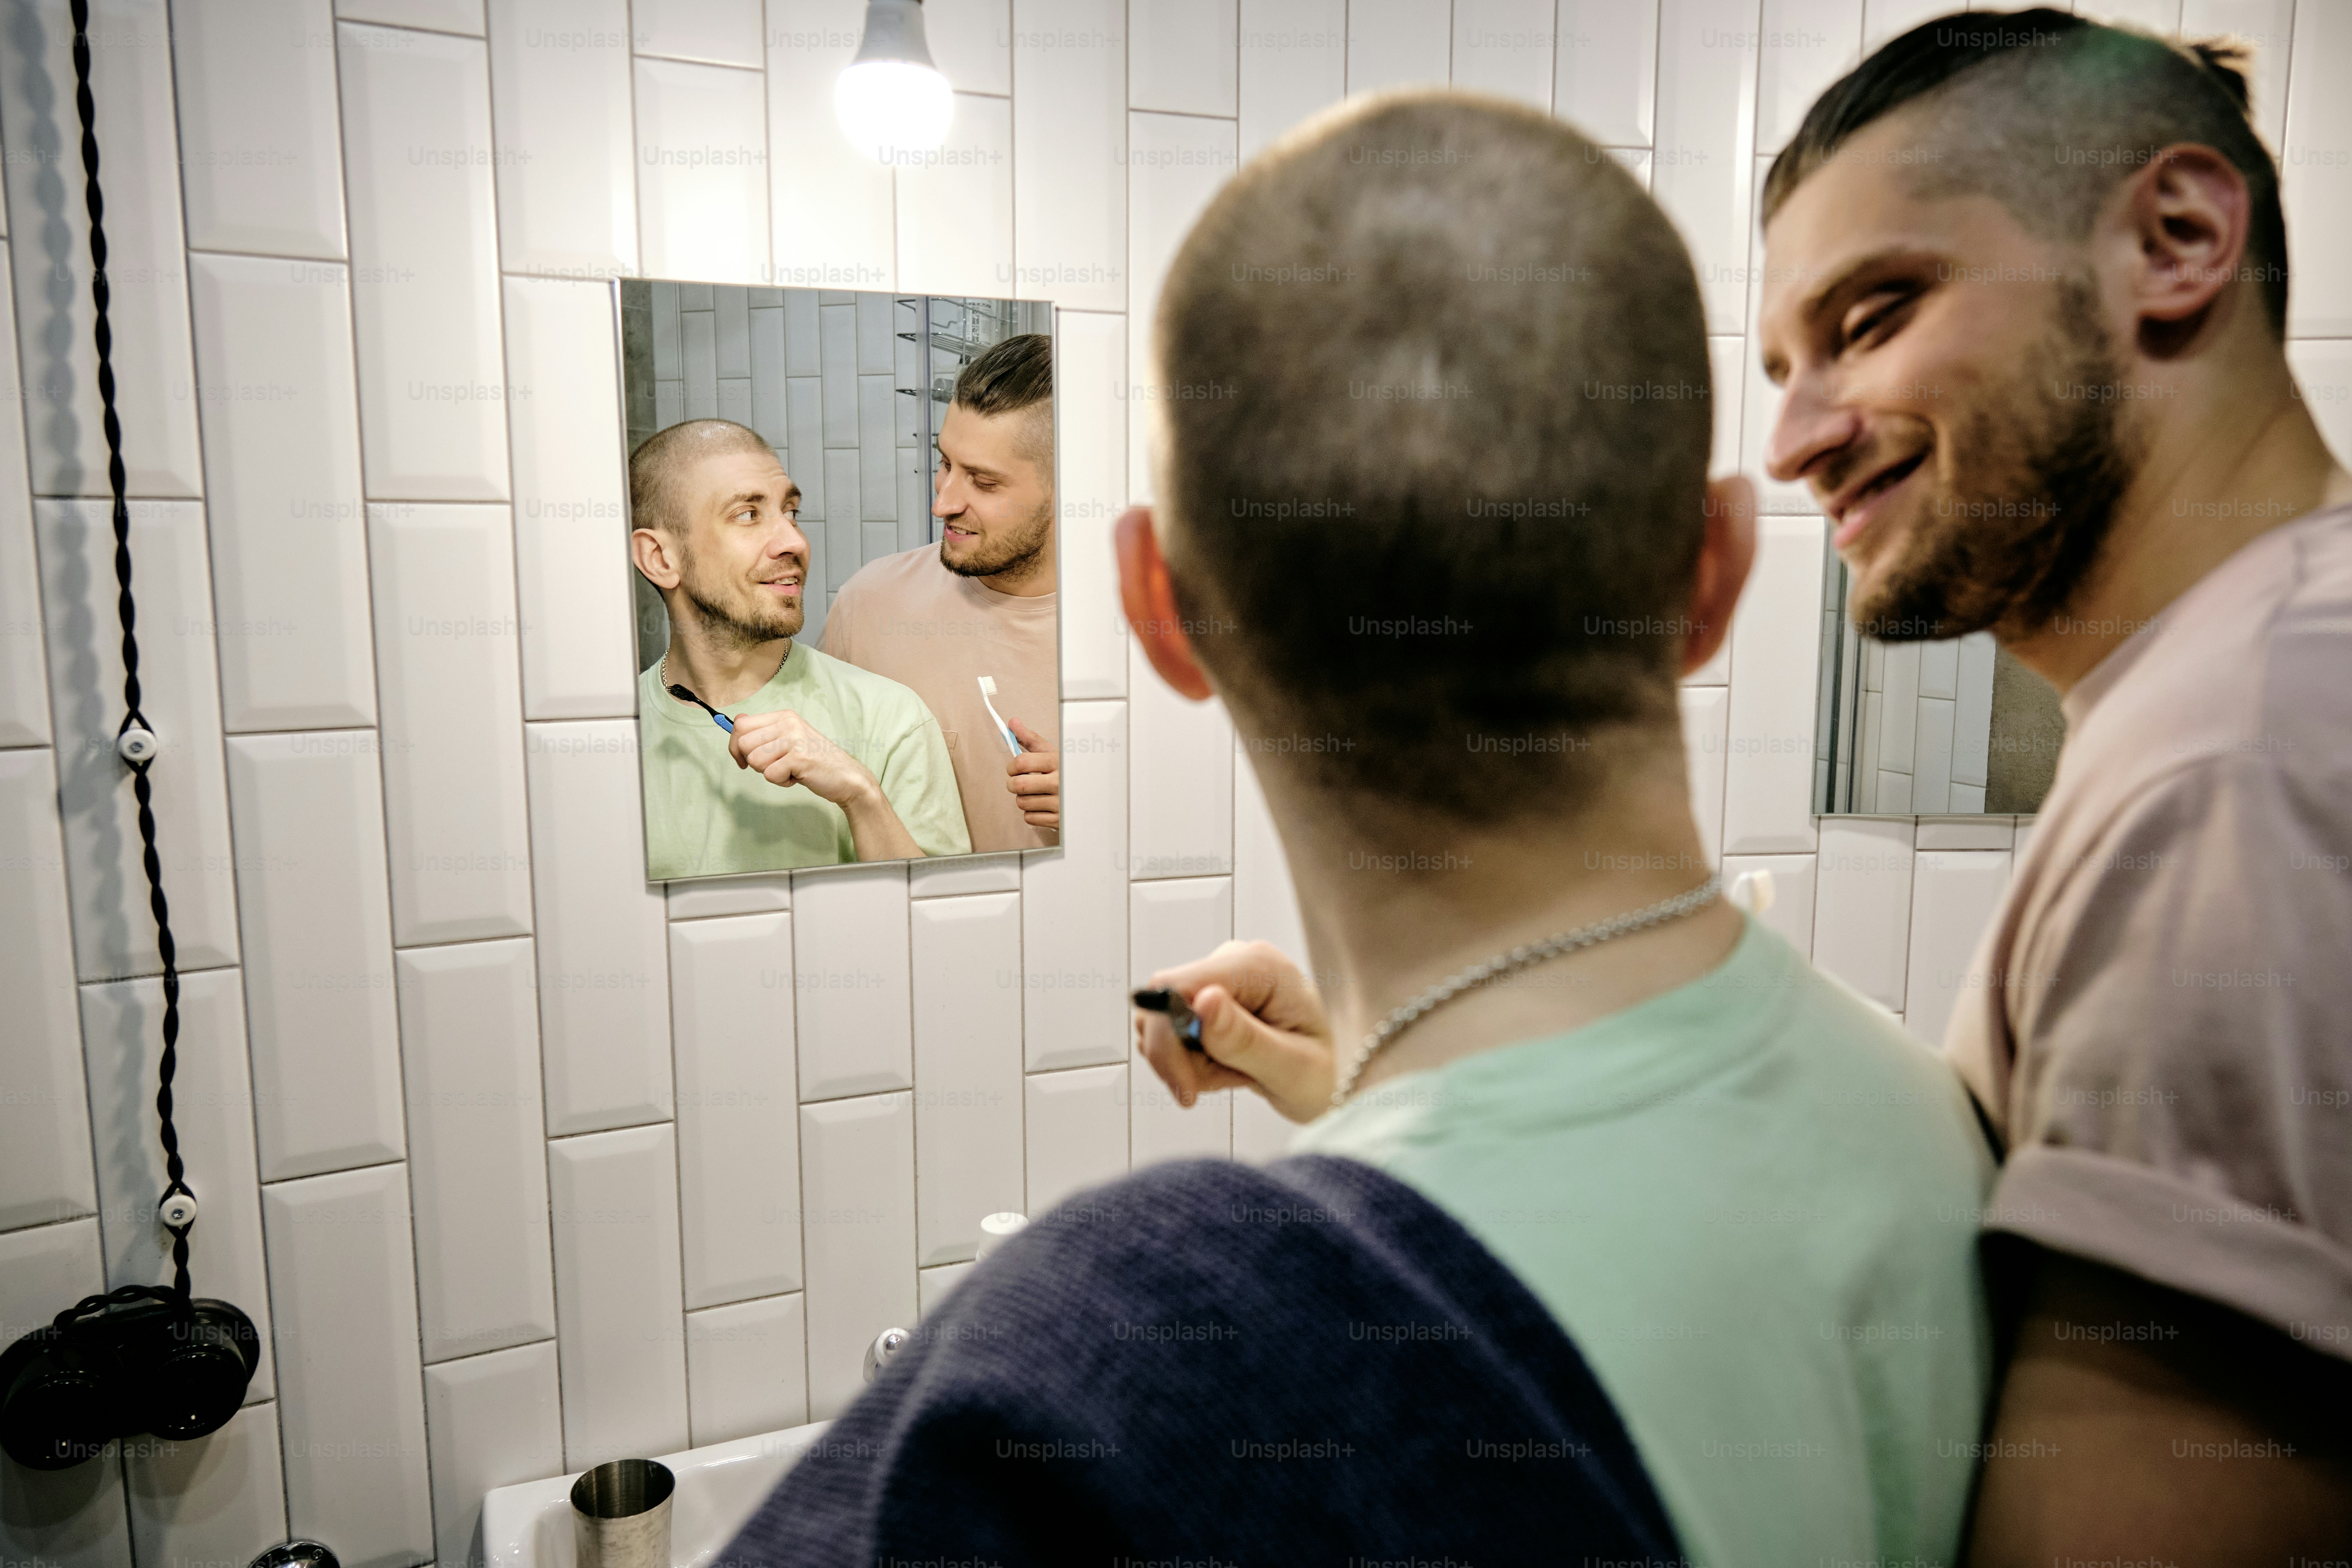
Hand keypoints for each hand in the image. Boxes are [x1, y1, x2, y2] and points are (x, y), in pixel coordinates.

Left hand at [728, 708, 877, 807]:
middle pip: (743, 743)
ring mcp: (794, 739)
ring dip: (769, 772)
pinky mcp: (799, 757)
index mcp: (784, 716)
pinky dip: (782, 782)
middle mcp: (788, 723)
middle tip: (774, 766)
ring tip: (789, 770)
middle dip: (753, 762)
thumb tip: (735, 722)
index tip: (744, 759)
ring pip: (755, 760)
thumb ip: (765, 733)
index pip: (741, 724)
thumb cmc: (815, 761)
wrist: (847, 777)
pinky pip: (770, 775)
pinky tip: (797, 776)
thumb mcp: (789, 740)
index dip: (735, 745)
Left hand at [1004, 716, 1058, 828]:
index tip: (1014, 768)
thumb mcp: (1053, 752)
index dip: (1012, 766)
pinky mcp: (1058, 820)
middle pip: (1018, 785)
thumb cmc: (1066, 771)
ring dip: (1023, 798)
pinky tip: (1042, 805)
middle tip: (1017, 782)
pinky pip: (1029, 818)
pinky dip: (1031, 813)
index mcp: (1057, 762)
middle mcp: (1059, 782)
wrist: (1092, 793)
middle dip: (1012, 784)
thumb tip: (1012, 722)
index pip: (1022, 763)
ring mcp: (1060, 802)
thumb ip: (1030, 739)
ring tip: (1035, 793)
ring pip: (1022, 802)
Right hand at [1134, 939, 1335, 1122]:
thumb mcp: (1293, 1068)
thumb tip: (1202, 1001)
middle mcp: (1234, 962)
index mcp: (1258, 966)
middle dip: (1179, 1056)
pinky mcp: (1209, 998)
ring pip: (1161, 1022)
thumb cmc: (1329, 1073)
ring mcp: (1220, 978)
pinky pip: (1172, 1032)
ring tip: (1235, 1074)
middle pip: (1161, 1004)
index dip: (1166, 1039)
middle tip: (1216, 1085)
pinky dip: (1191, 1060)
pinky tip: (1228, 1068)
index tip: (1185, 1087)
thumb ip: (1244, 1039)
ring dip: (1187, 1062)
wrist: (1340, 1077)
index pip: (1176, 987)